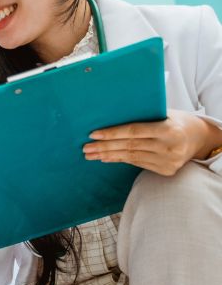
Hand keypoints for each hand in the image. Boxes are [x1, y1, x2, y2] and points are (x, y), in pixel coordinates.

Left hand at [84, 110, 221, 175]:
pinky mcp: (166, 170)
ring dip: (108, 156)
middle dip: (104, 147)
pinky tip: (106, 158)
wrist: (199, 138)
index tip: (93, 134)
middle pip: (129, 146)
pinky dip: (120, 160)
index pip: (134, 131)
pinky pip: (137, 163)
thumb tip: (111, 115)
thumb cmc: (176, 121)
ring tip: (91, 154)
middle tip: (86, 148)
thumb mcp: (164, 114)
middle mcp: (169, 147)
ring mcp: (168, 161)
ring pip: (131, 157)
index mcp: (169, 129)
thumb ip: (143, 116)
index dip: (112, 133)